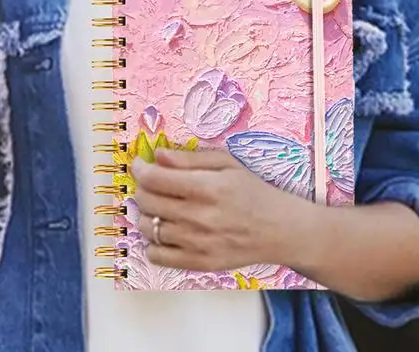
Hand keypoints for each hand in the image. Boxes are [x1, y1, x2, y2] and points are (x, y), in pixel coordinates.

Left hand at [131, 148, 290, 272]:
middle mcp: (199, 217)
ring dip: (147, 214)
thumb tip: (158, 155)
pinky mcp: (198, 263)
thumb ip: (190, 158)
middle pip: (148, 201)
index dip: (141, 169)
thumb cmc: (253, 191)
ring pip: (149, 228)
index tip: (140, 164)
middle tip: (152, 183)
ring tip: (160, 207)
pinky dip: (153, 243)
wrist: (279, 229)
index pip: (156, 179)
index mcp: (207, 187)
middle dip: (143, 188)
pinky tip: (166, 231)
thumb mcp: (227, 164)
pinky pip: (157, 256)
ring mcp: (197, 243)